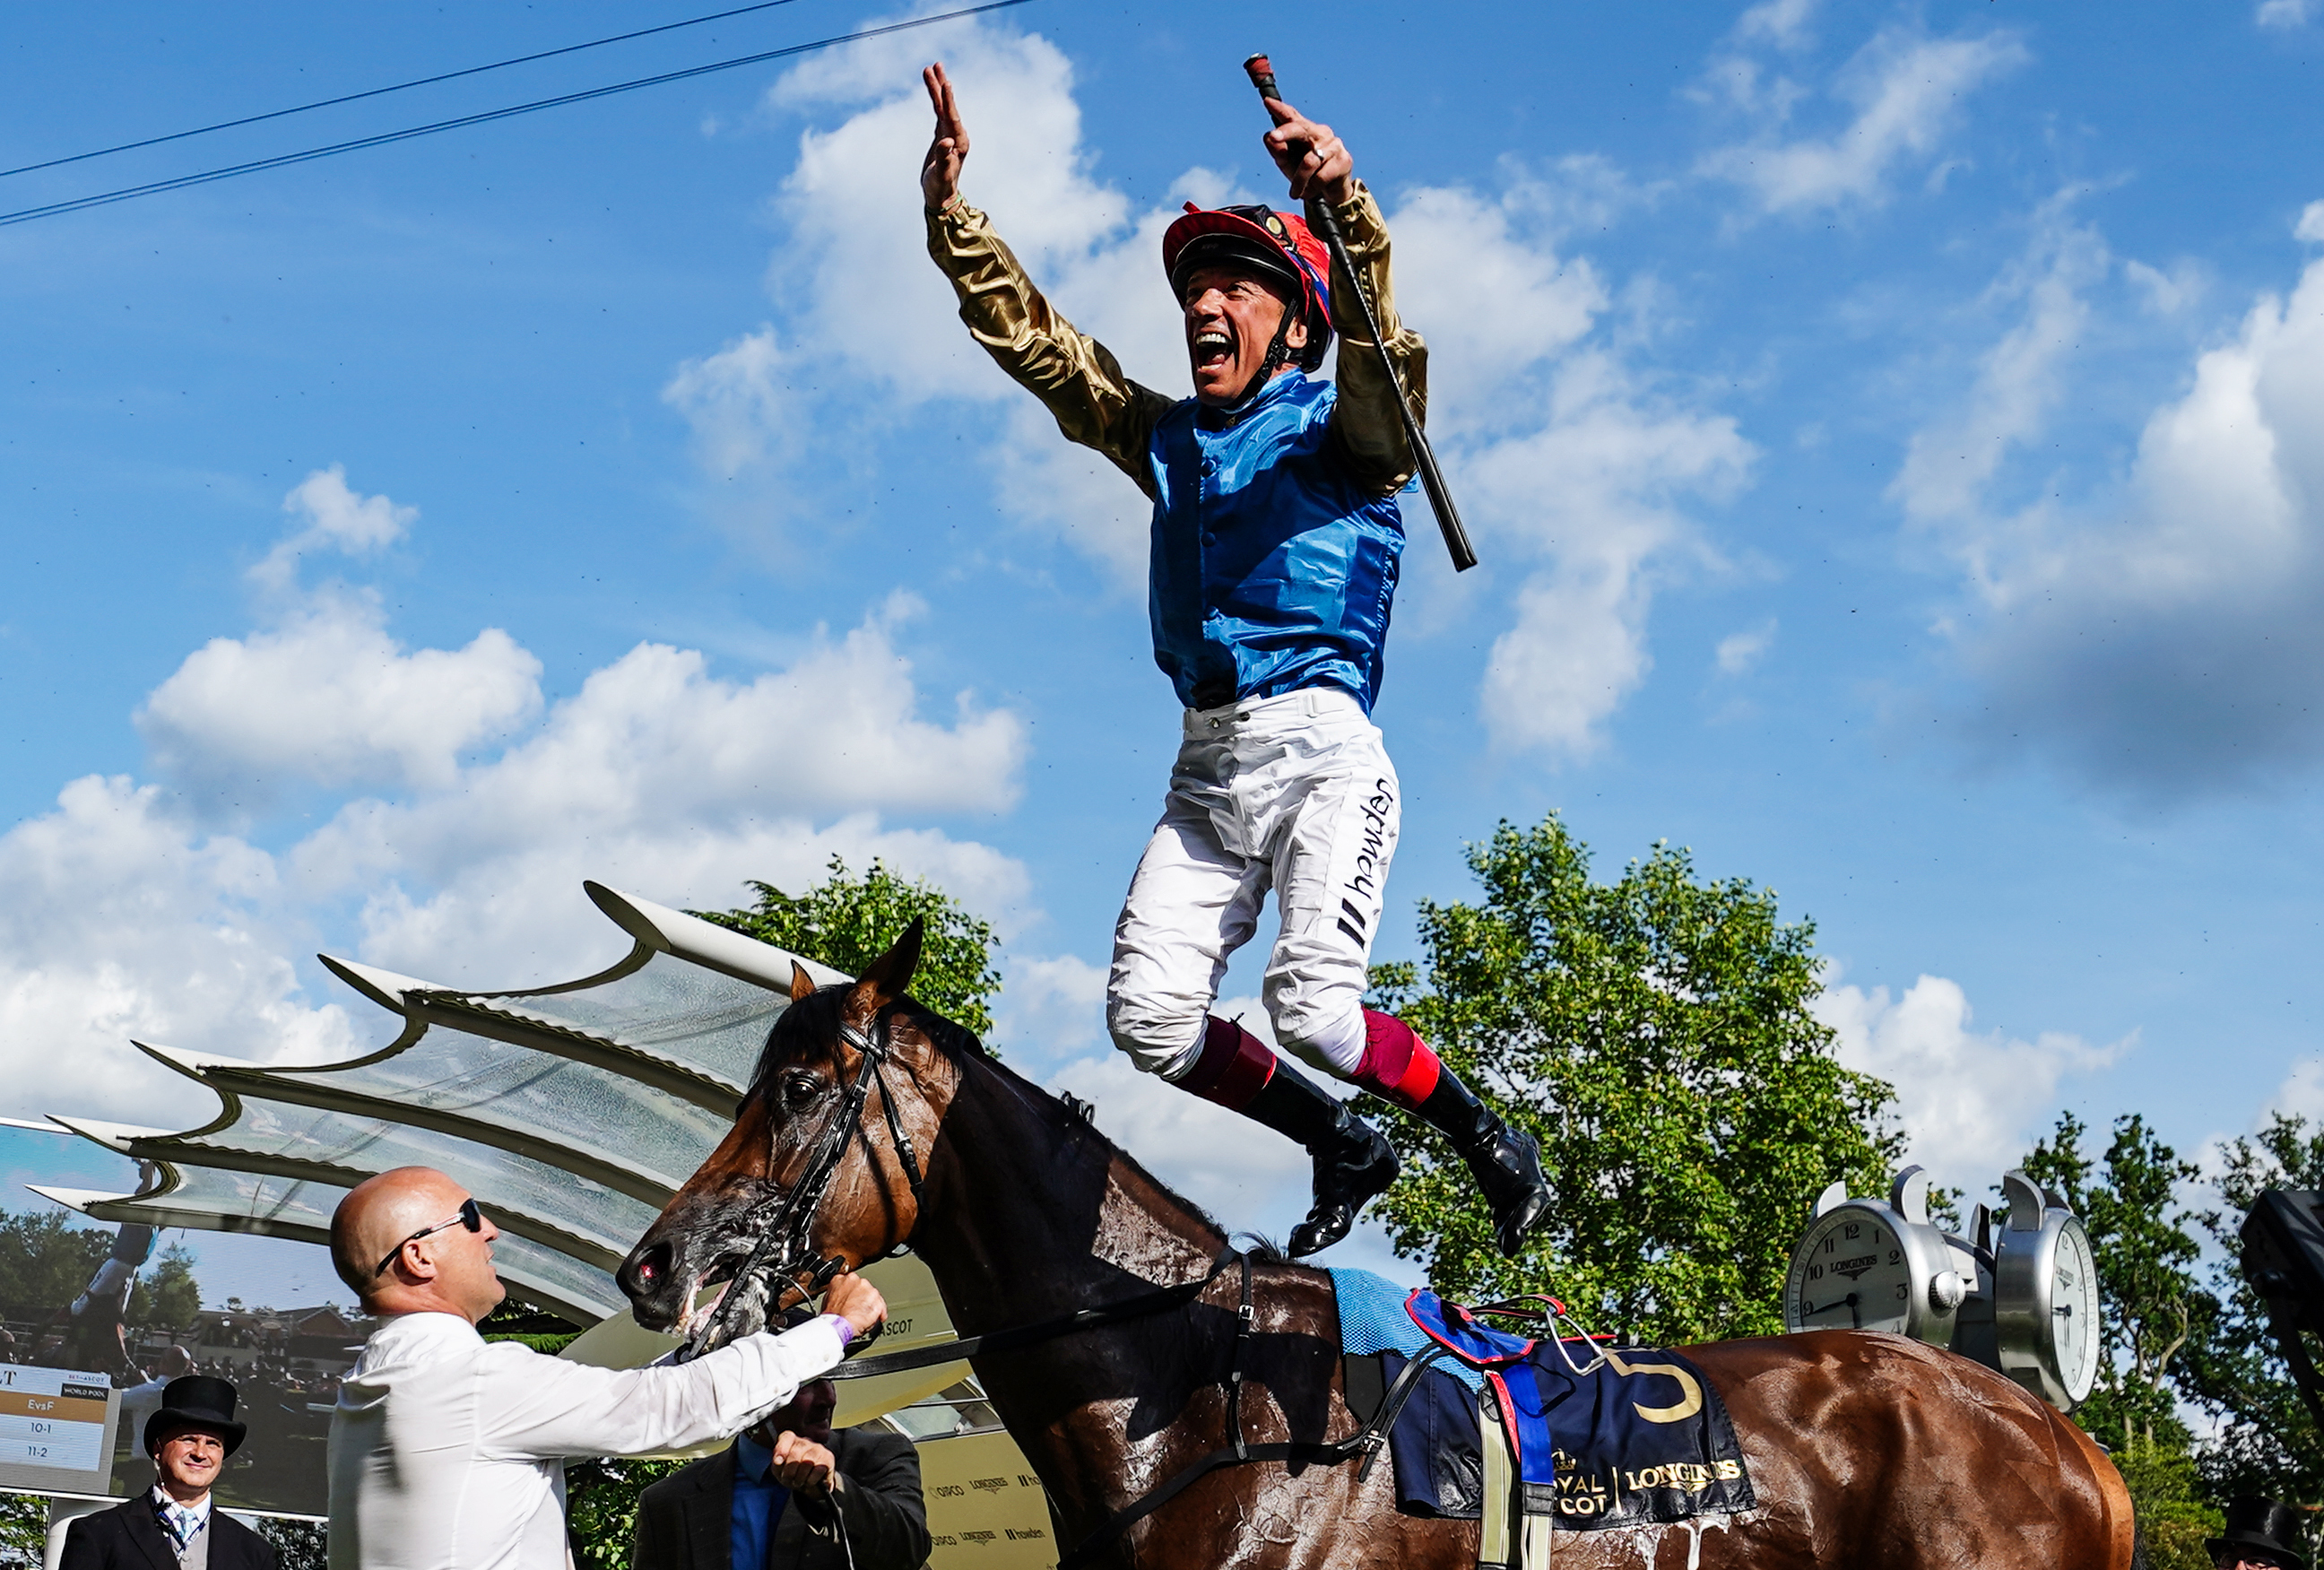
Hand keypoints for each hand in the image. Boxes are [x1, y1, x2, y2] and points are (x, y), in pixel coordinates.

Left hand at [769, 1431, 837, 1496]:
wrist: (813, 1486)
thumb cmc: (794, 1475)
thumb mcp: (780, 1471)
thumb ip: (777, 1464)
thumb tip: (778, 1460)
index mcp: (792, 1440)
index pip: (787, 1437)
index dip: (781, 1450)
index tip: (777, 1462)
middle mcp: (806, 1441)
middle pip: (795, 1453)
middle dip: (789, 1472)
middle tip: (789, 1480)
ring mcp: (818, 1448)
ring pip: (807, 1462)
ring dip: (800, 1477)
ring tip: (799, 1482)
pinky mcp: (828, 1458)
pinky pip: (818, 1469)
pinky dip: (811, 1480)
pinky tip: (810, 1481)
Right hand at [821, 1272, 885, 1336]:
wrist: (836, 1325)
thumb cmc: (831, 1317)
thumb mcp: (828, 1301)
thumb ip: (838, 1294)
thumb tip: (842, 1299)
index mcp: (841, 1279)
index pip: (851, 1283)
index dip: (853, 1294)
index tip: (853, 1300)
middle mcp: (855, 1280)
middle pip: (864, 1288)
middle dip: (863, 1298)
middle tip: (860, 1309)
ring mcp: (866, 1288)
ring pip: (873, 1296)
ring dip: (872, 1306)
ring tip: (867, 1316)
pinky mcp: (875, 1298)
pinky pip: (881, 1305)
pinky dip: (881, 1312)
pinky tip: (876, 1319)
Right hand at [920, 62, 968, 210]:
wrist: (941, 195)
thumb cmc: (941, 187)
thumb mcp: (941, 174)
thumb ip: (944, 158)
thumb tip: (947, 142)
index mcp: (959, 142)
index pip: (952, 116)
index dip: (949, 100)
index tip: (946, 83)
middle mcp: (956, 135)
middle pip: (948, 105)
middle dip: (942, 85)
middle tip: (936, 65)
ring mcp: (949, 133)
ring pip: (942, 105)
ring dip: (936, 87)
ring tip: (930, 68)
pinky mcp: (942, 134)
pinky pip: (938, 111)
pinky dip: (934, 98)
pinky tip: (932, 87)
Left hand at [1261, 97, 1353, 205]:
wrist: (1330, 194)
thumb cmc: (1306, 175)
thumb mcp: (1287, 165)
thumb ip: (1278, 152)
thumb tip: (1269, 138)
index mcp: (1304, 130)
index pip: (1292, 116)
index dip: (1280, 109)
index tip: (1268, 102)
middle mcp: (1320, 132)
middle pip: (1301, 129)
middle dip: (1286, 132)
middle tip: (1274, 137)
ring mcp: (1333, 145)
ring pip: (1309, 162)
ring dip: (1299, 181)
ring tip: (1295, 193)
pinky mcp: (1344, 160)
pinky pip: (1321, 176)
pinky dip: (1312, 188)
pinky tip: (1311, 191)